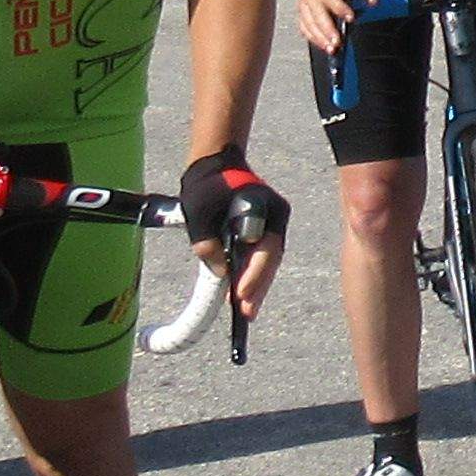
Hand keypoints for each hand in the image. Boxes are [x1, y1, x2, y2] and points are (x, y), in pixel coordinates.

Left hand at [180, 151, 289, 317]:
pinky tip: (243, 289)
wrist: (214, 162)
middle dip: (257, 287)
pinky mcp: (263, 227)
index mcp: (266, 209)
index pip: (265, 249)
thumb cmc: (206, 184)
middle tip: (246, 313)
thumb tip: (220, 273)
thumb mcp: (199, 214)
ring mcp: (271, 222)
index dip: (254, 274)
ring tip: (245, 309)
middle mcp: (276, 217)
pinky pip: (262, 254)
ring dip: (256, 284)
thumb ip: (208, 244)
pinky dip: (253, 272)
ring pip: (268, 260)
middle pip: (270, 259)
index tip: (240, 293)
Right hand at [295, 0, 379, 59]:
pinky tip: (322, 45)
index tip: (351, 18)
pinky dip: (312, 36)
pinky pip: (303, 25)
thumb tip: (373, 3)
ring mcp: (302, 1)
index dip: (339, 7)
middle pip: (316, 13)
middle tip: (338, 43)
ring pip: (308, 22)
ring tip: (331, 49)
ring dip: (319, 37)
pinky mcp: (301, 9)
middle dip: (327, 30)